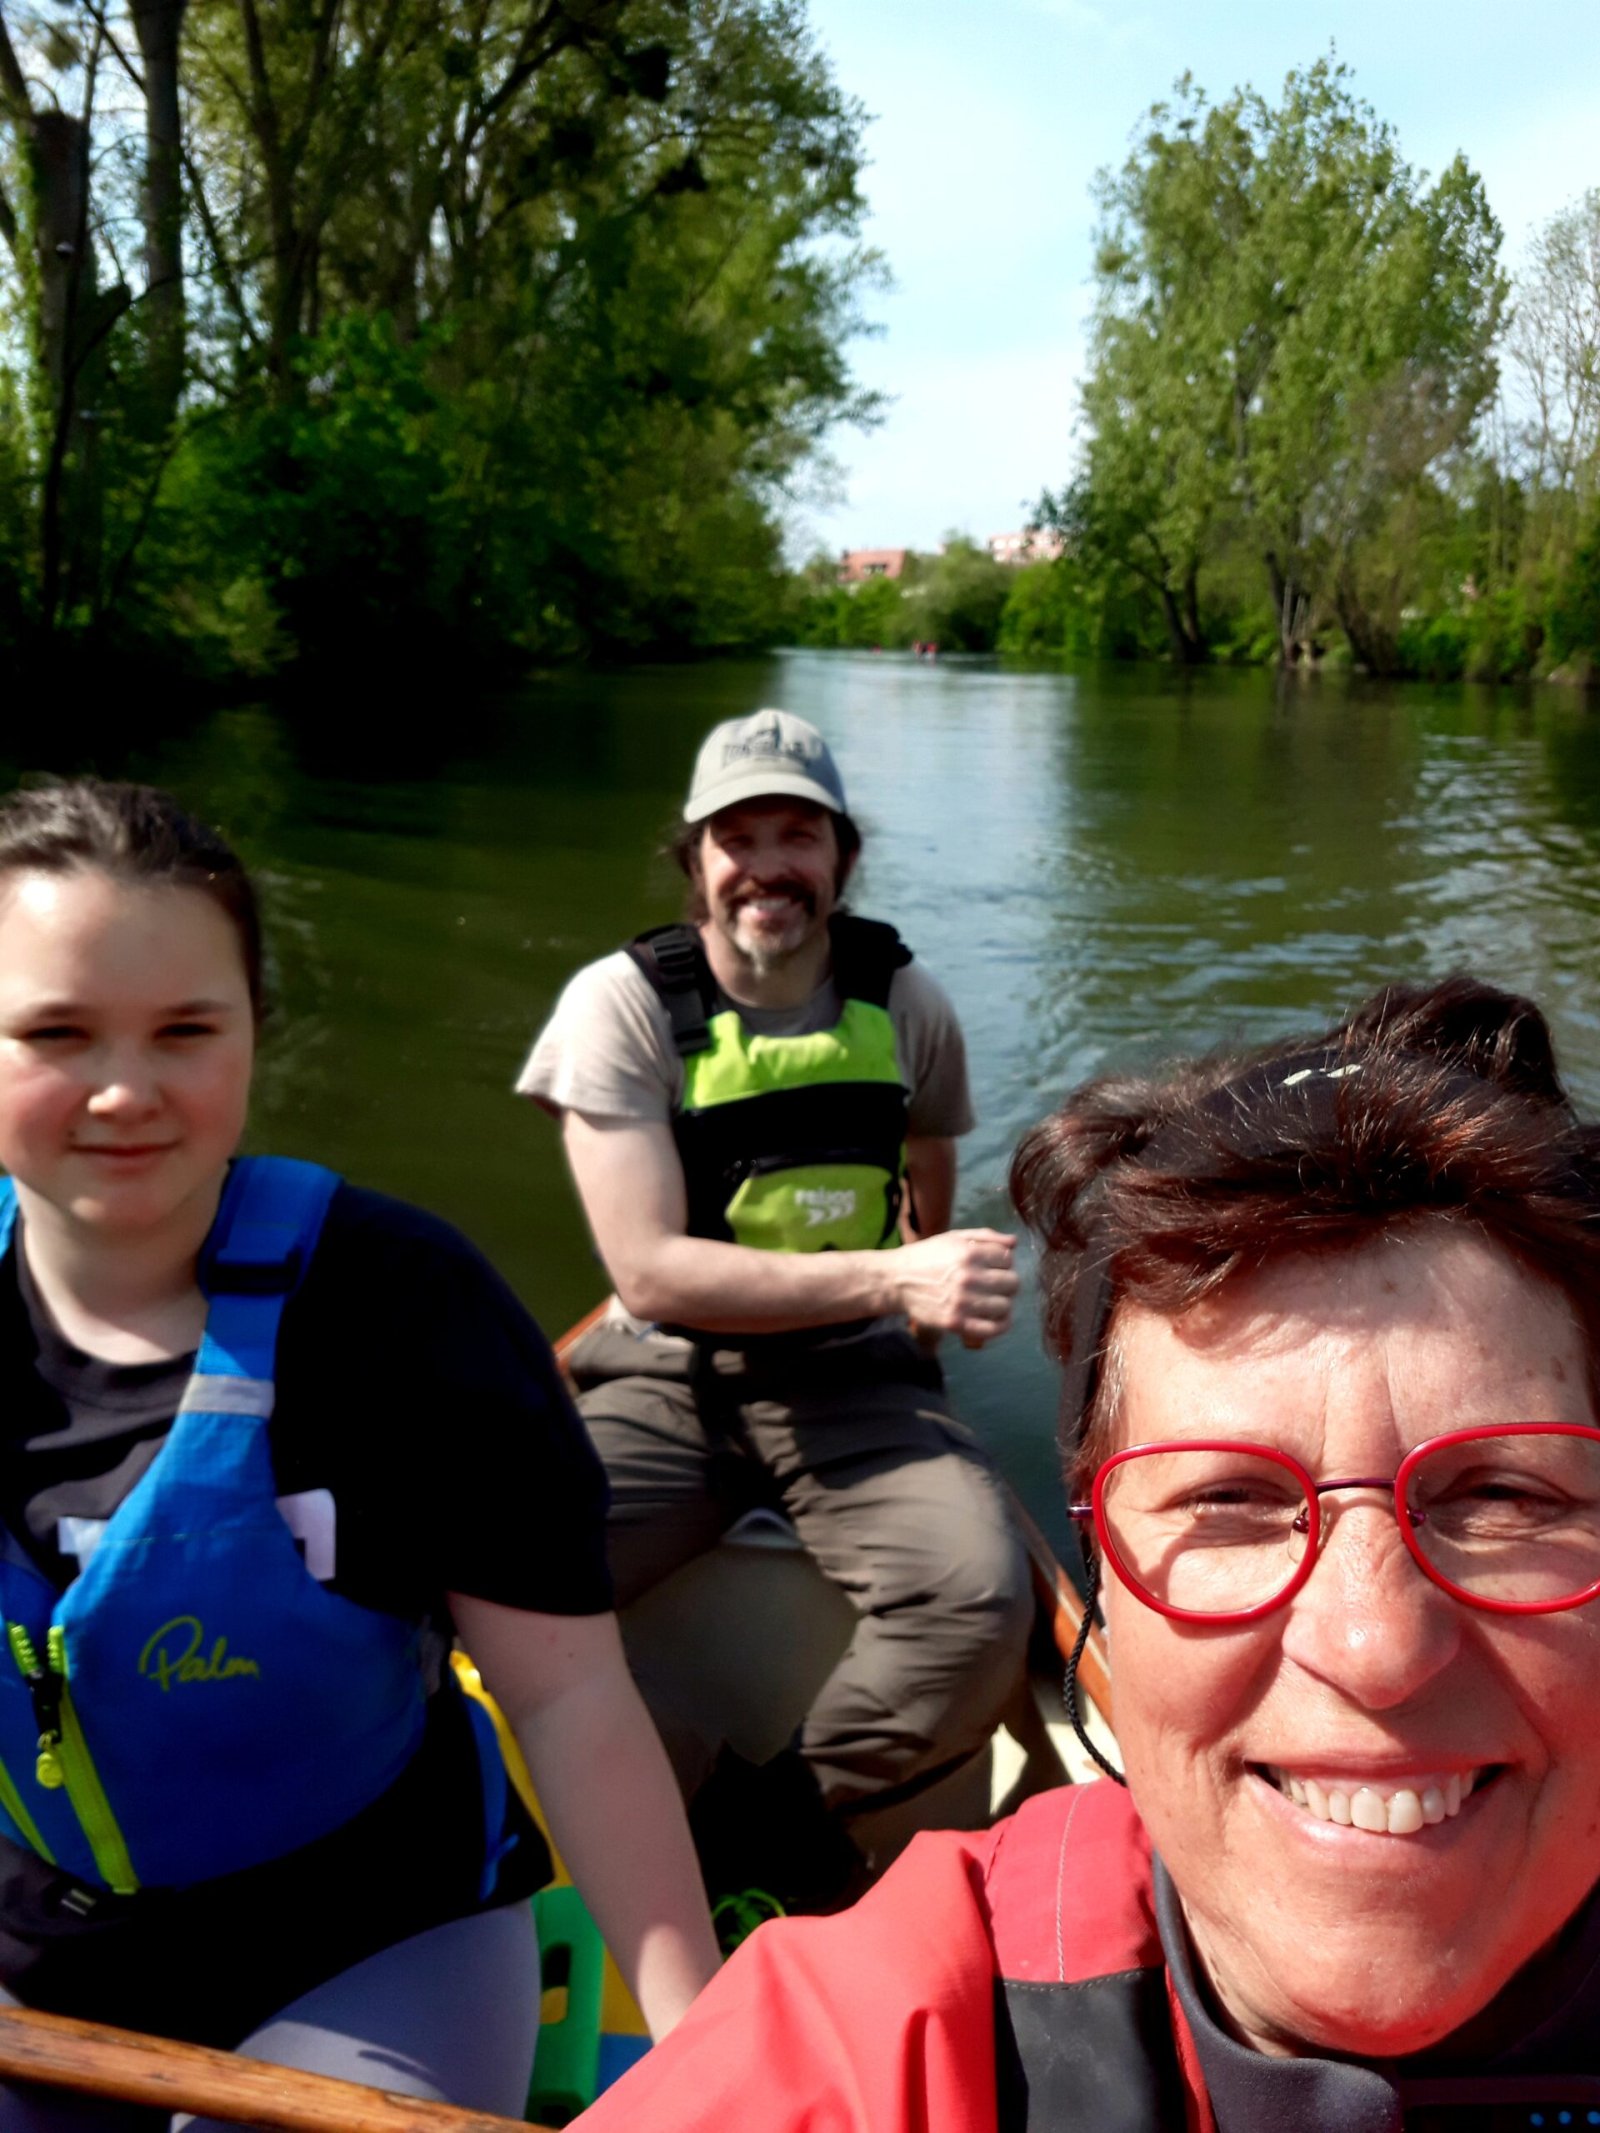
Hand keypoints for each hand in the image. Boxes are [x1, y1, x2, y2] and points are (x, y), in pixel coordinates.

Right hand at [887, 1229, 1017, 1346]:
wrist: (895, 1281)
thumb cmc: (926, 1256)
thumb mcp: (954, 1238)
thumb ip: (986, 1236)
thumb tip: (1014, 1243)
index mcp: (969, 1253)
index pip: (1008, 1259)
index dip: (1003, 1262)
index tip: (993, 1266)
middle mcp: (969, 1277)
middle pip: (1012, 1283)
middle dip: (1006, 1282)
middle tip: (993, 1284)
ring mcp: (962, 1302)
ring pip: (1005, 1306)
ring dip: (1002, 1303)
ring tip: (991, 1300)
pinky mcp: (956, 1323)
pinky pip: (993, 1329)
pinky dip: (1000, 1325)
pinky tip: (996, 1318)